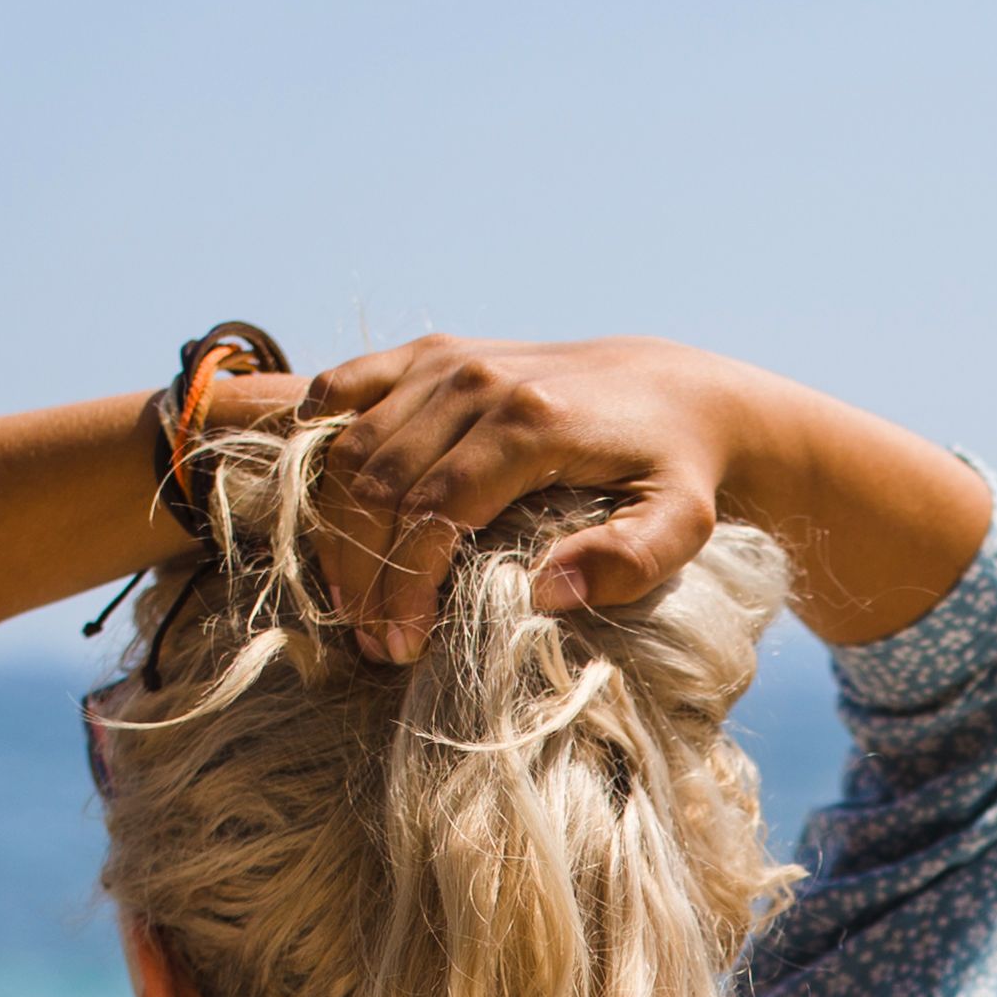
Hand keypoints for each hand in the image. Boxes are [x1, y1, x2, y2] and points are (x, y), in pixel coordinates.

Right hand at [297, 337, 772, 665]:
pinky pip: (343, 388)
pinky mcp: (432, 352)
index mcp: (533, 423)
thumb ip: (626, 562)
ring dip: (333, 527)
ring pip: (349, 446)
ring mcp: (449, 360)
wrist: (678, 393)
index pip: (432, 510)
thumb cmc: (676, 472)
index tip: (400, 644)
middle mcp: (480, 381)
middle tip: (371, 636)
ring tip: (351, 597)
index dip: (402, 584)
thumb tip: (543, 594)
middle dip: (361, 569)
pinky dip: (317, 444)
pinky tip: (324, 508)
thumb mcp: (679, 525)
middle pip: (377, 483)